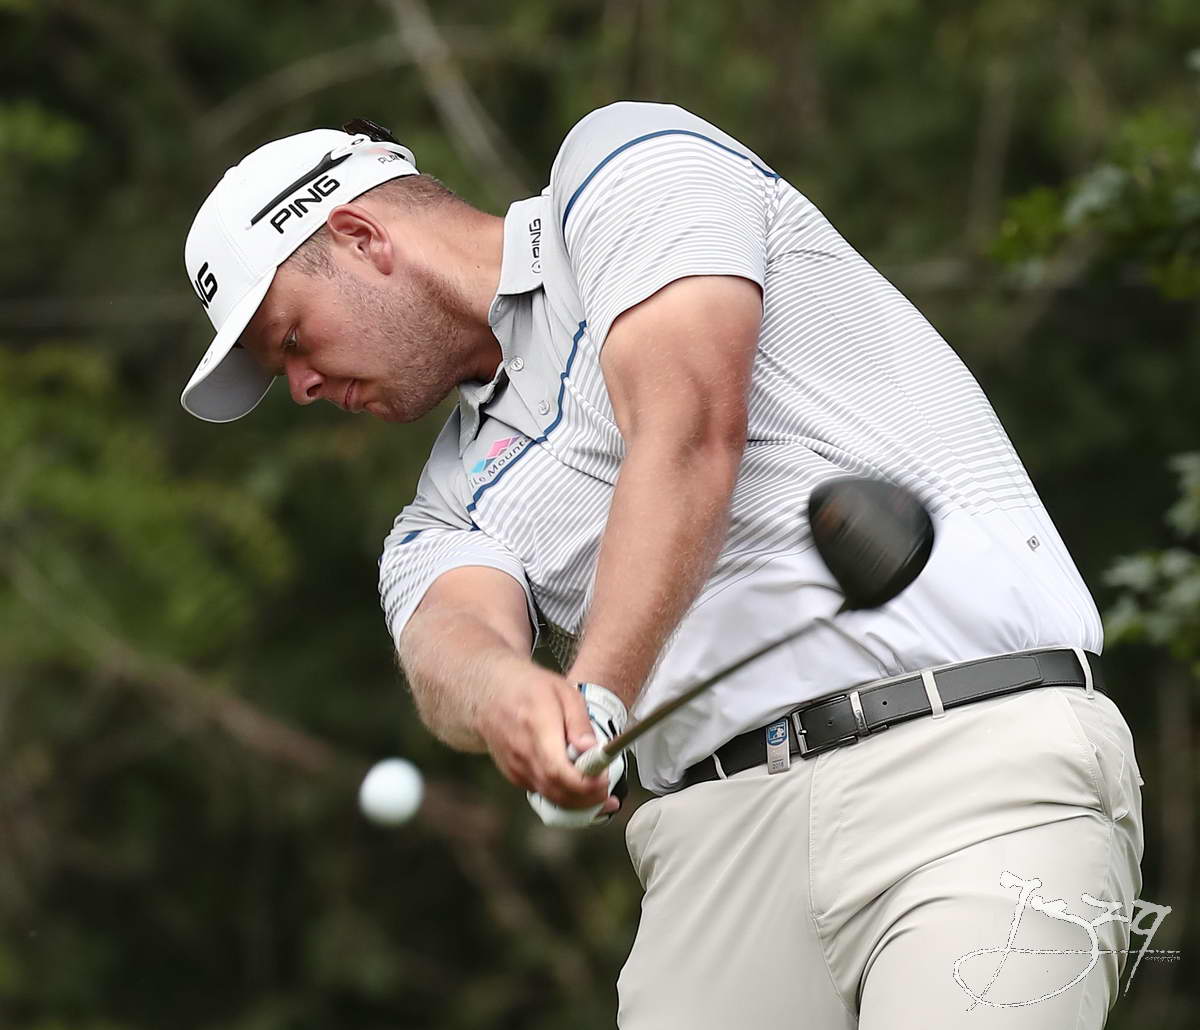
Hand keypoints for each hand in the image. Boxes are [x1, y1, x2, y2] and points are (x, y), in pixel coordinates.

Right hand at [478, 667, 616, 814]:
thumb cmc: (530, 688)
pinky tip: (577, 787)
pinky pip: (542, 794)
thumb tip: (592, 749)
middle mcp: (522, 753)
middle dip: (587, 797)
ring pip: (550, 797)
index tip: (604, 778)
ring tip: (599, 792)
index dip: (584, 783)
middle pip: (556, 791)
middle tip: (607, 788)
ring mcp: (516, 767)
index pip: (558, 770)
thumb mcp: (564, 692)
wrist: (491, 692)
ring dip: (577, 802)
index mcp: (537, 728)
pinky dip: (563, 796)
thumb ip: (580, 722)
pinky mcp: (514, 775)